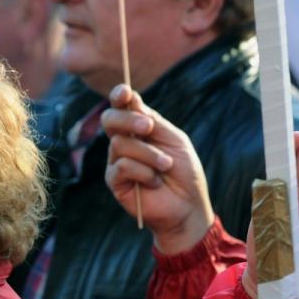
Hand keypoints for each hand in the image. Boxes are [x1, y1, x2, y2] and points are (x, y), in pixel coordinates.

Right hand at [102, 85, 213, 255]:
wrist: (188, 205)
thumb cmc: (184, 172)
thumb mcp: (175, 141)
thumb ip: (155, 121)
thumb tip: (131, 98)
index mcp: (139, 129)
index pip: (122, 107)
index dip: (119, 96)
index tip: (125, 92)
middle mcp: (124, 141)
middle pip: (110, 120)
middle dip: (129, 120)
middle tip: (150, 128)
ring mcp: (117, 161)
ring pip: (120, 144)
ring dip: (149, 154)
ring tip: (166, 166)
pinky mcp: (114, 181)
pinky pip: (121, 166)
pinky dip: (143, 171)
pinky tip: (154, 181)